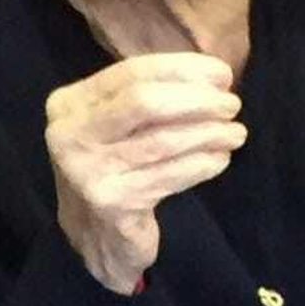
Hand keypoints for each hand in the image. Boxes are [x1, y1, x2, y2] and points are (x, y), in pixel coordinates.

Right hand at [46, 53, 244, 291]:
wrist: (95, 237)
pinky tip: (219, 159)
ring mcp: (87, 172)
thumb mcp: (118, 124)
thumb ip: (151, 94)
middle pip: (144, 102)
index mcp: (68, 104)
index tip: (223, 74)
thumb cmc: (115, 168)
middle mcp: (69, 135)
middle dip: (197, 99)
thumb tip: (214, 76)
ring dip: (208, 134)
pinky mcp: (112, 204)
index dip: (183, 69)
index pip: (132, 72)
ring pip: (162, 141)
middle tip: (231, 105)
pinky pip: (169, 176)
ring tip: (236, 133)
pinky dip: (201, 164)